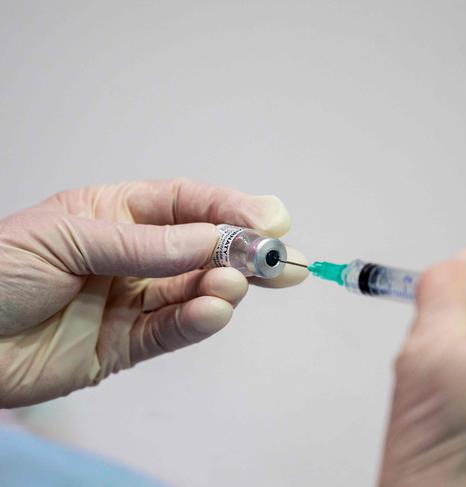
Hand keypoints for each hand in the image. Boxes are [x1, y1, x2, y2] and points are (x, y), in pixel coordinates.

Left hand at [0, 179, 307, 407]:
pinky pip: (172, 331)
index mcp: (116, 214)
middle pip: (203, 250)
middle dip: (245, 253)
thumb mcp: (64, 239)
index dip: (231, 207)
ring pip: (195, 292)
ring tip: (233, 286)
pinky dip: (197, 323)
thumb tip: (211, 241)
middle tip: (282, 261)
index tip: (270, 218)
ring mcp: (133, 301)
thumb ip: (141, 245)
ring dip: (222, 289)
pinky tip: (213, 312)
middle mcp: (134, 256)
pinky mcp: (127, 346)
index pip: (186, 204)